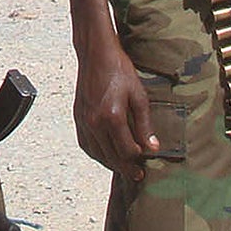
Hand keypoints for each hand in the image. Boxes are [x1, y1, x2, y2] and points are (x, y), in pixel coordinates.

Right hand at [72, 38, 157, 181]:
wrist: (95, 54)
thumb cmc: (119, 70)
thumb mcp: (139, 96)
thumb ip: (145, 124)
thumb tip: (152, 147)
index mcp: (112, 117)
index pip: (126, 150)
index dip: (137, 161)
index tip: (146, 165)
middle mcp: (95, 122)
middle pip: (111, 156)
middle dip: (125, 168)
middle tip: (137, 175)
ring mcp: (84, 120)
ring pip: (96, 153)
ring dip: (110, 163)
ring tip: (122, 167)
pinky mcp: (78, 116)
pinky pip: (85, 143)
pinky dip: (95, 153)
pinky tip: (104, 154)